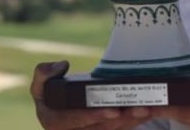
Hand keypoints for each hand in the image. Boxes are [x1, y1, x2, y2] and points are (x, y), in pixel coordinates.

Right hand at [30, 60, 151, 129]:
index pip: (75, 122)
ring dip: (132, 121)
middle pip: (101, 129)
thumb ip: (43, 74)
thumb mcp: (41, 84)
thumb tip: (62, 66)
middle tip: (140, 109)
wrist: (61, 108)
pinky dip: (134, 122)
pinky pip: (120, 129)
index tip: (113, 110)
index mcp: (54, 123)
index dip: (94, 116)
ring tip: (148, 109)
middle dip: (122, 120)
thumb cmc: (51, 94)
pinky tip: (149, 112)